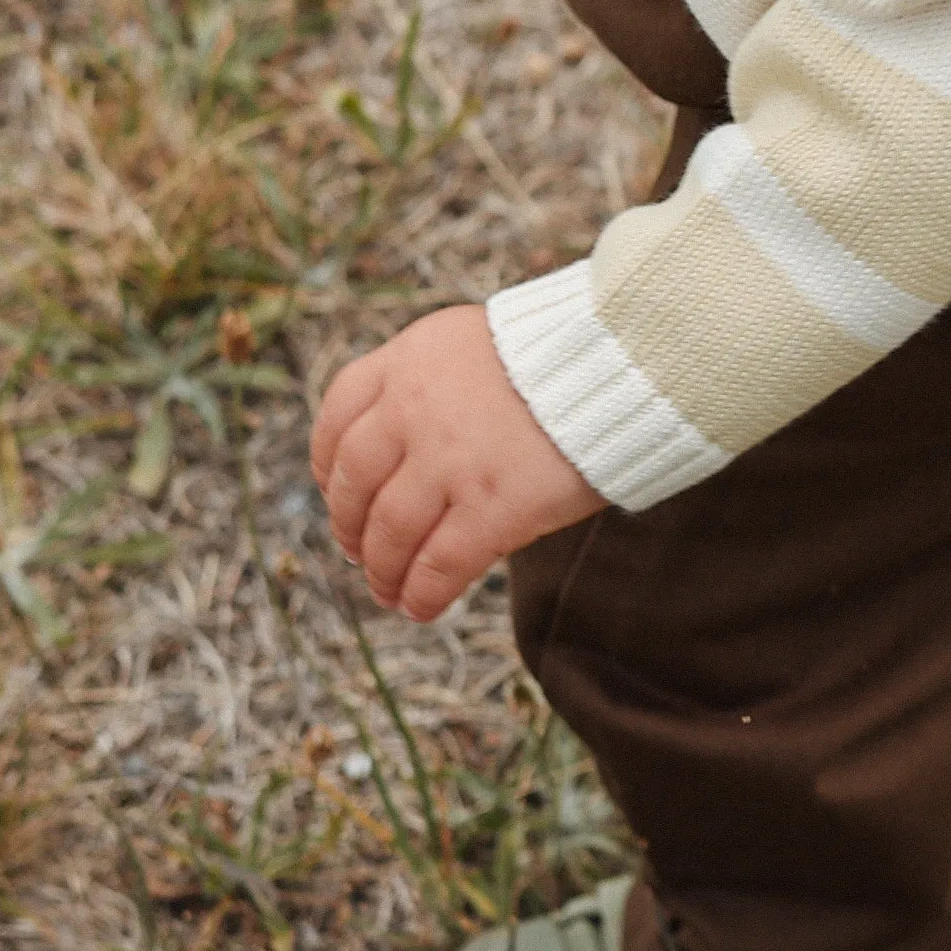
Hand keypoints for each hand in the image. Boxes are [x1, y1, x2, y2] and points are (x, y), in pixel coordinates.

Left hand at [311, 305, 601, 620]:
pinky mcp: (493, 507)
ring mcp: (450, 461)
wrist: (624, 358)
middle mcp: (414, 409)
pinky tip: (422, 608)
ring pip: (389, 533)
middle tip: (357, 551)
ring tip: (387, 590)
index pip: (337, 416)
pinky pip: (439, 565)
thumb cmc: (565, 354)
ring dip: (382, 570)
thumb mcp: (478, 342)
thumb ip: (434, 383)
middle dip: (351, 526)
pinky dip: (423, 594)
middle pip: (356, 483)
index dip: (327, 464)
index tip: (336, 491)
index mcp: (407, 360)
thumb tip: (407, 441)